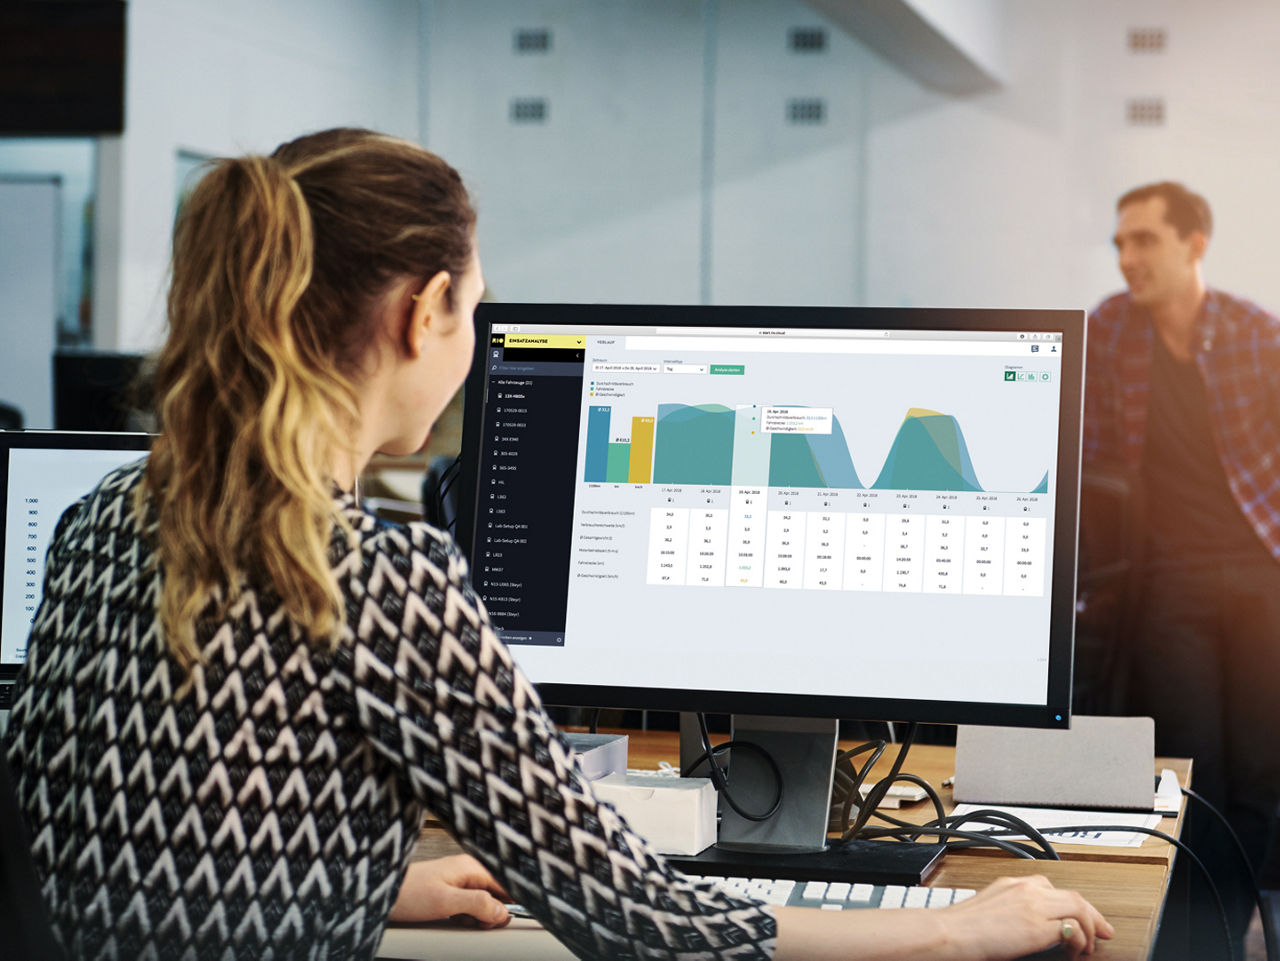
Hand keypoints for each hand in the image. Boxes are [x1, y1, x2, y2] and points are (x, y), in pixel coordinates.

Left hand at [388, 854, 512, 927]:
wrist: (379, 893)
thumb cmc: (407, 893)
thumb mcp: (446, 901)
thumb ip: (478, 904)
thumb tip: (503, 911)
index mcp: (471, 867)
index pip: (506, 883)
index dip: (511, 902)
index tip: (508, 919)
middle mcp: (467, 871)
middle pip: (496, 894)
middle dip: (492, 913)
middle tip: (477, 923)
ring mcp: (458, 880)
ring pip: (483, 902)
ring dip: (478, 916)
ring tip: (460, 920)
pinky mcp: (449, 891)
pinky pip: (469, 905)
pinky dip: (467, 916)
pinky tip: (456, 920)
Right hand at [941, 875, 1114, 958]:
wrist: (950, 933)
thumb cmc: (962, 927)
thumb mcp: (990, 908)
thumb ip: (1012, 908)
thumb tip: (1028, 924)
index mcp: (1013, 883)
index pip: (1053, 887)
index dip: (1074, 903)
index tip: (1081, 916)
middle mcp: (1026, 889)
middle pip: (1074, 895)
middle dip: (1094, 915)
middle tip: (1104, 930)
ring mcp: (1033, 905)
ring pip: (1079, 907)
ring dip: (1091, 928)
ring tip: (1090, 946)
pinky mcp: (1036, 926)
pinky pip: (1073, 928)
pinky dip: (1081, 940)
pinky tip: (1076, 951)